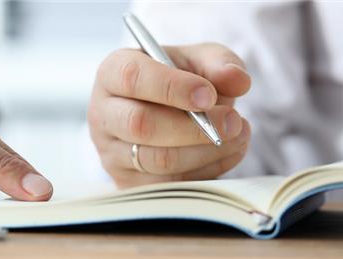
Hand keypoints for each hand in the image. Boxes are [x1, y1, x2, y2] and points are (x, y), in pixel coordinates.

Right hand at [88, 43, 251, 187]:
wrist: (167, 112)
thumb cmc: (178, 81)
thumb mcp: (197, 61)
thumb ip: (218, 62)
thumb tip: (237, 80)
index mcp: (112, 73)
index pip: (132, 78)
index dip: (172, 87)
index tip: (208, 95)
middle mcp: (103, 113)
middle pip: (140, 124)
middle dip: (193, 126)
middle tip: (233, 121)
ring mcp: (112, 152)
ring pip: (157, 159)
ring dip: (206, 150)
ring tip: (238, 133)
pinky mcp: (128, 182)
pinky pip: (169, 185)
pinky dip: (207, 170)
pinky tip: (228, 152)